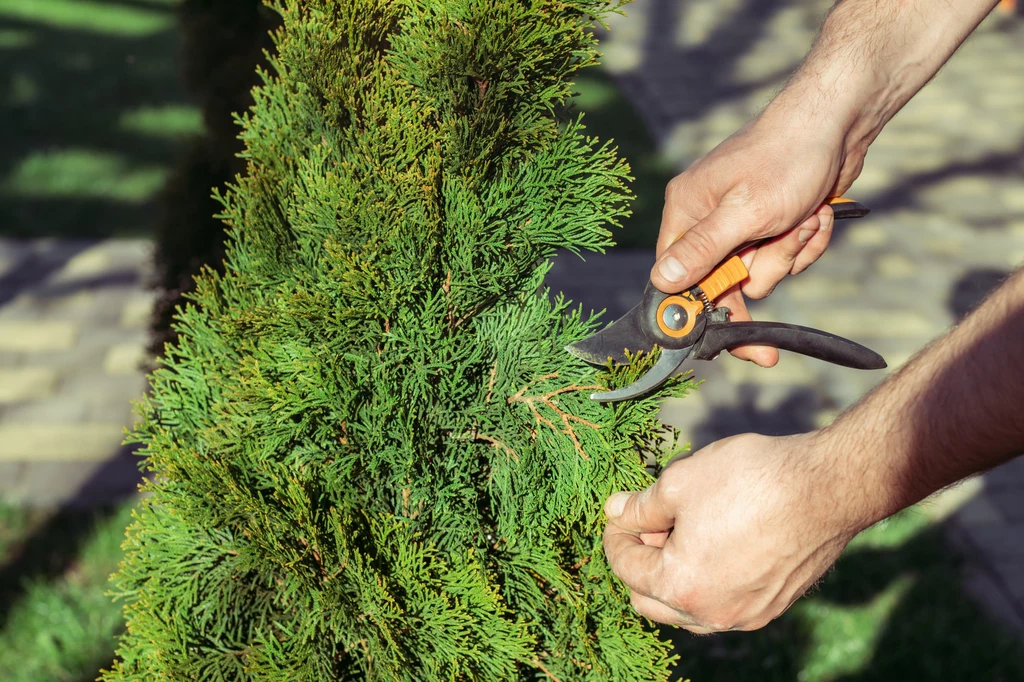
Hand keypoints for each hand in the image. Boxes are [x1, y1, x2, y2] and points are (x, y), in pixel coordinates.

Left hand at [602, 432, 864, 632]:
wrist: (826, 487)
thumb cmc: (751, 481)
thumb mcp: (679, 482)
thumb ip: (640, 506)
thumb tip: (616, 511)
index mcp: (681, 587)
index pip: (625, 568)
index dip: (616, 534)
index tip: (622, 509)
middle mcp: (712, 614)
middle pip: (650, 599)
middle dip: (642, 560)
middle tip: (653, 520)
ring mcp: (746, 615)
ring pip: (687, 607)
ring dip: (674, 574)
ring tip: (685, 527)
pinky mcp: (772, 606)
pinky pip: (723, 603)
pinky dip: (708, 579)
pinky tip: (718, 539)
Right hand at [653, 112, 864, 366]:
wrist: (839, 123)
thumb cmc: (788, 158)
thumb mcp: (745, 211)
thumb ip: (703, 250)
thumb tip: (662, 282)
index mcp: (687, 211)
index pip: (676, 277)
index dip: (700, 308)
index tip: (728, 337)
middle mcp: (708, 219)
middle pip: (724, 282)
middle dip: (762, 269)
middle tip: (783, 250)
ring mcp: (742, 223)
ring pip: (761, 273)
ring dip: (789, 252)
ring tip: (804, 215)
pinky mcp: (773, 225)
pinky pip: (785, 258)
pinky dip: (806, 243)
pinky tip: (816, 213)